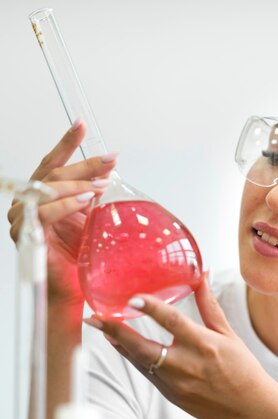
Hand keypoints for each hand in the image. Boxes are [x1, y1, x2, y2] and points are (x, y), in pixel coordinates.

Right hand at [7, 120, 116, 305]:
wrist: (72, 290)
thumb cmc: (80, 258)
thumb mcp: (90, 219)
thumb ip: (91, 195)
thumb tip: (108, 170)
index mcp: (42, 196)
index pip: (53, 163)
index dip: (67, 143)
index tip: (81, 124)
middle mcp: (28, 203)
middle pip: (53, 172)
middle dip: (83, 164)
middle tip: (109, 160)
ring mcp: (23, 217)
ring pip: (47, 188)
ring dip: (76, 183)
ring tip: (100, 185)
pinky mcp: (27, 234)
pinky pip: (44, 212)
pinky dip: (65, 204)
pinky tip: (84, 200)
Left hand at [84, 275, 277, 418]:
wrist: (250, 408)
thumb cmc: (242, 368)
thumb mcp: (228, 334)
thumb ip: (209, 305)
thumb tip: (202, 274)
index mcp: (204, 345)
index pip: (172, 321)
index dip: (150, 308)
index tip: (131, 298)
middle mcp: (187, 365)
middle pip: (142, 347)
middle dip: (115, 331)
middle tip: (96, 317)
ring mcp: (177, 384)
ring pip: (139, 362)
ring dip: (120, 345)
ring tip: (104, 329)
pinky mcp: (172, 396)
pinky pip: (147, 374)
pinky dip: (135, 359)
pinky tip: (125, 347)